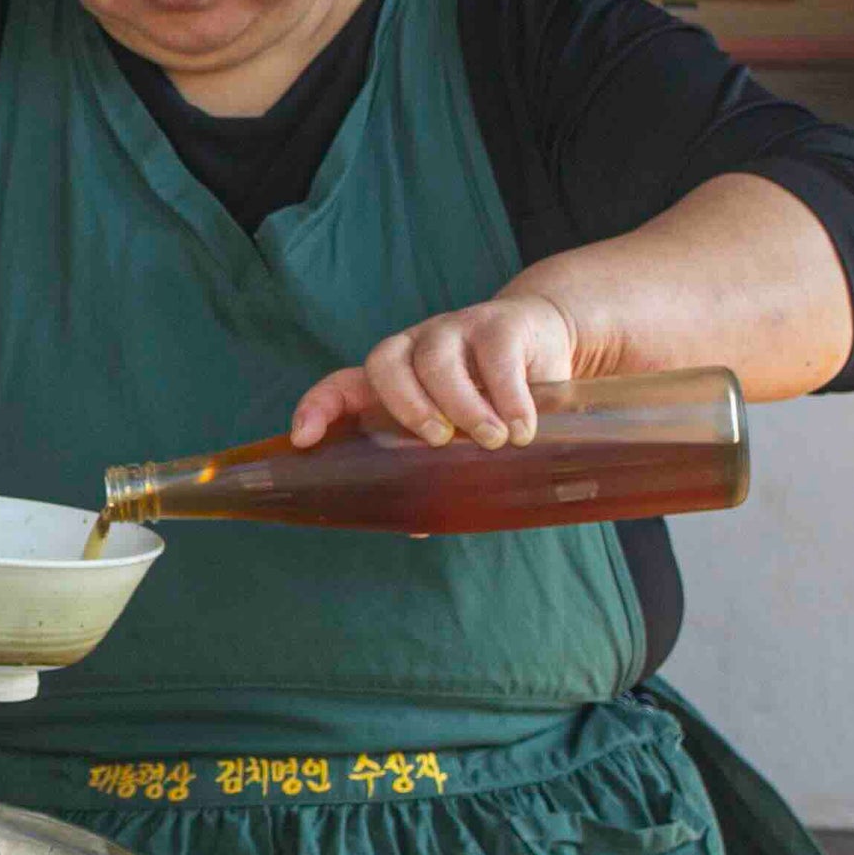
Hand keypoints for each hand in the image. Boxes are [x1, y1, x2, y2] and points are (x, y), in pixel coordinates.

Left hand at [291, 290, 581, 451]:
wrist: (548, 341)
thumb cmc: (489, 398)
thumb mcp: (460, 433)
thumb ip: (438, 471)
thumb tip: (416, 528)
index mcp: (392, 378)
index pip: (340, 386)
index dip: (317, 408)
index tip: (305, 439)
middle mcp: (414, 350)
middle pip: (386, 364)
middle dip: (406, 405)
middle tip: (438, 441)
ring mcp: (454, 332)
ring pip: (437, 359)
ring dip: (462, 404)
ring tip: (491, 441)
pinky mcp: (499, 325)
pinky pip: (496, 355)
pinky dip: (508, 395)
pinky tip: (519, 428)